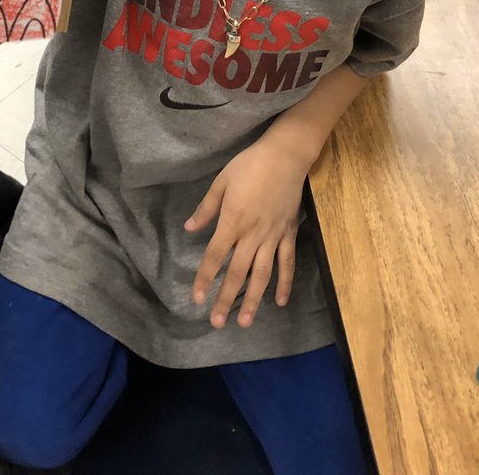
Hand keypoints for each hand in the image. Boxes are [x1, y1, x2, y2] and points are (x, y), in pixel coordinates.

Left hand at [184, 138, 307, 329]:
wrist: (285, 155)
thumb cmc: (250, 164)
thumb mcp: (222, 181)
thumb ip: (206, 208)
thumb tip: (189, 229)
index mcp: (233, 221)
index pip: (215, 256)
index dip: (204, 278)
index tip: (196, 298)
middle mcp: (252, 234)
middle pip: (237, 273)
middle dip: (226, 299)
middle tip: (217, 323)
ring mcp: (273, 236)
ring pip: (262, 274)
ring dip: (252, 300)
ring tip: (244, 321)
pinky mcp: (289, 233)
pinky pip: (287, 262)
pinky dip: (284, 283)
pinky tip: (279, 301)